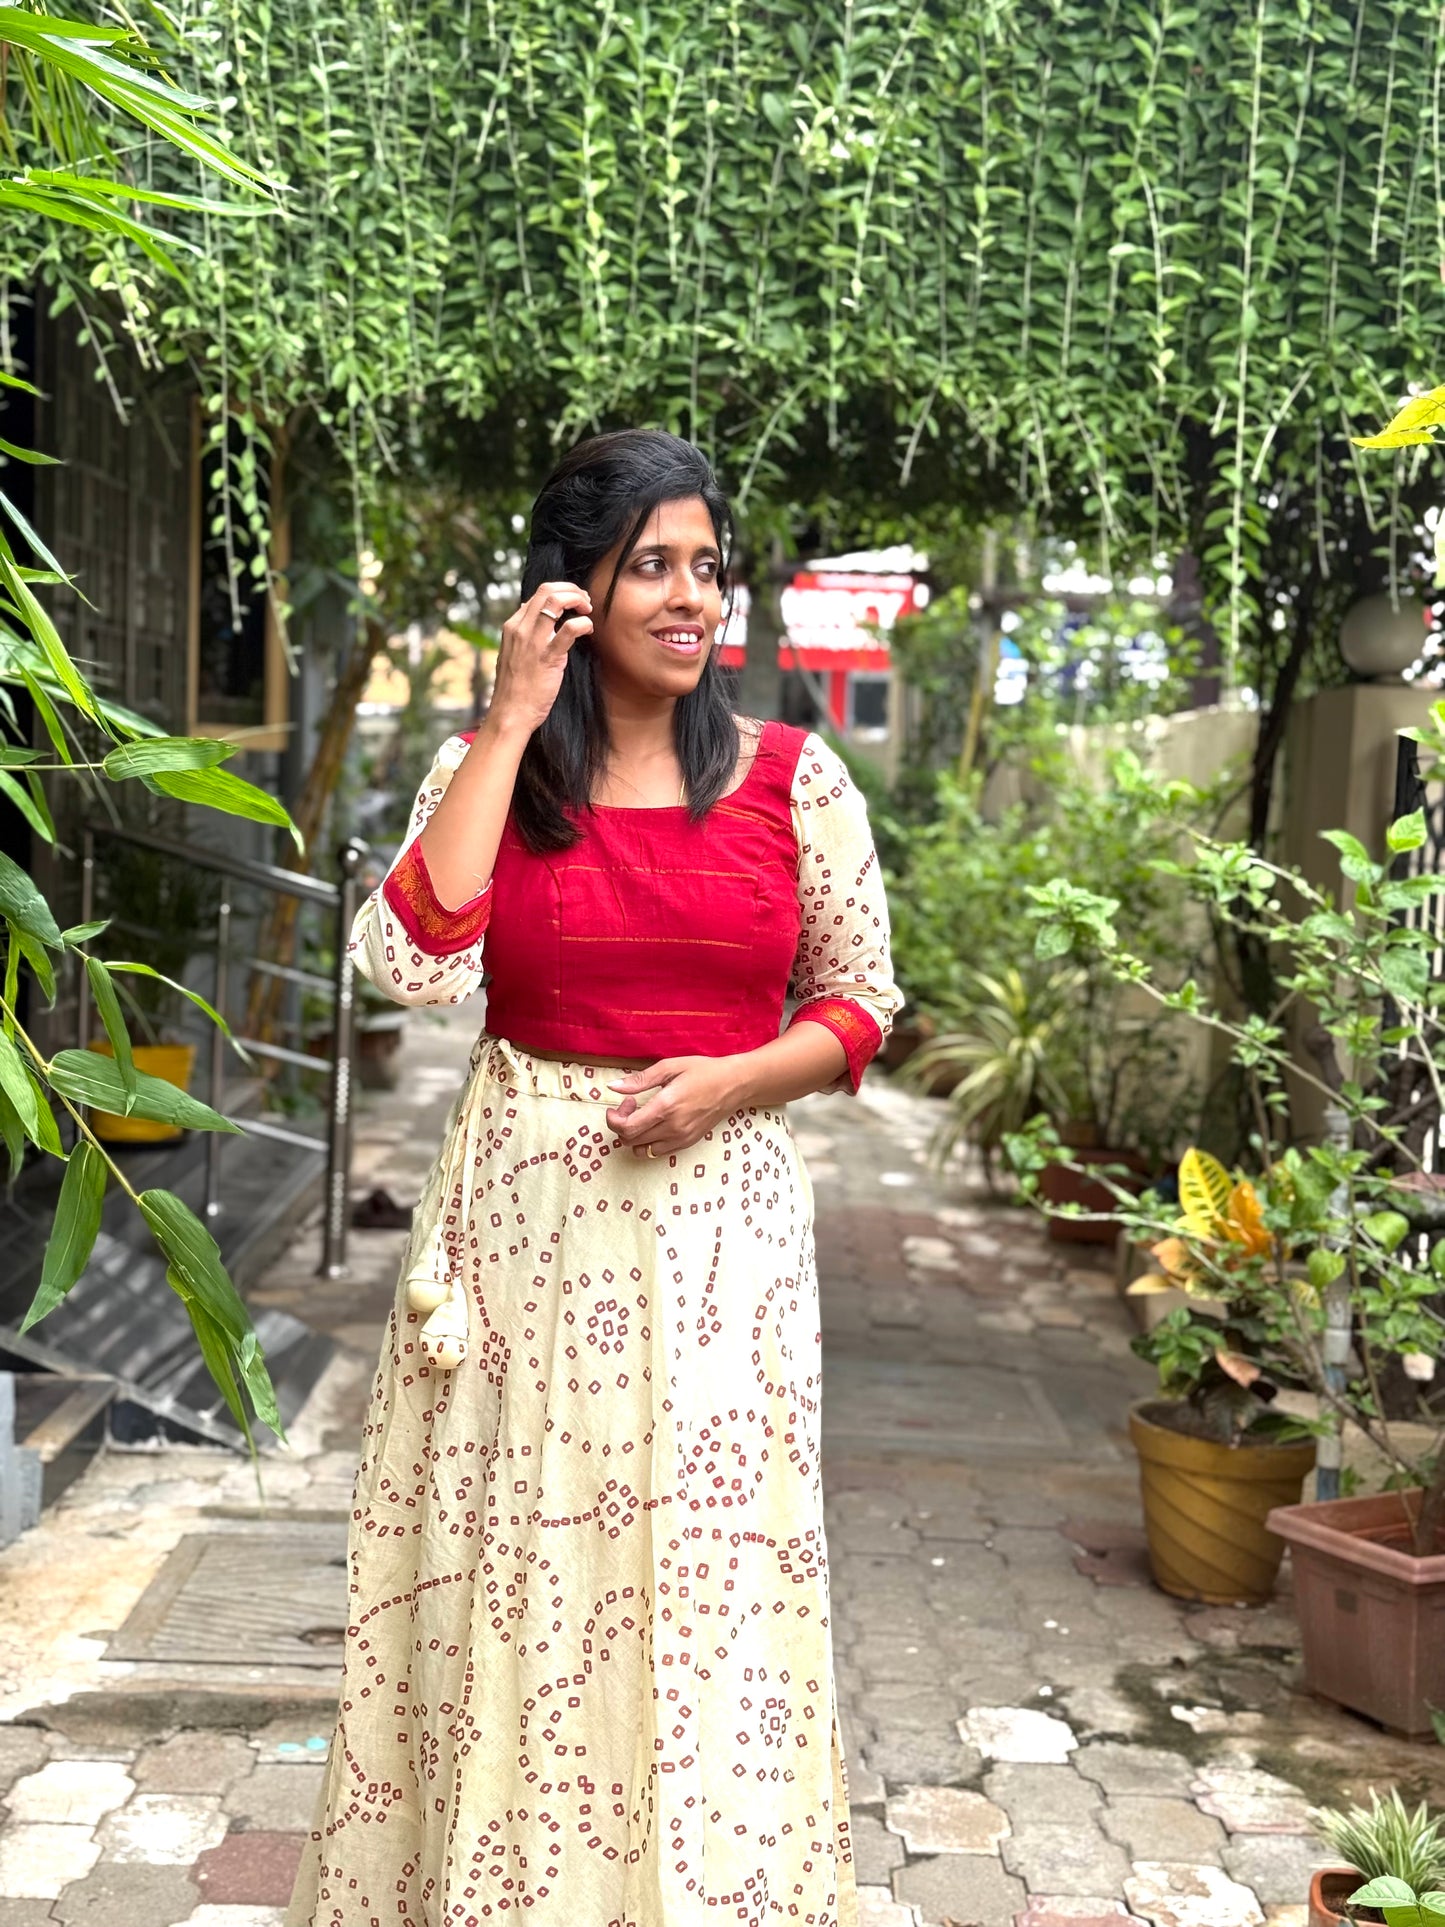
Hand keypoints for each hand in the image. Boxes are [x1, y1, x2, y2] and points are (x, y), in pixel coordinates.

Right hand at [489, 580, 592, 734]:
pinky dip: (584, 623)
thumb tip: (532, 614)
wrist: (510, 713)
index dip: (561, 592)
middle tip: (585, 602)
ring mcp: (533, 641)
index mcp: (513, 626)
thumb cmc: (515, 688)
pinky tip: (588, 629)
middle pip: (547, 590)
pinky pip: (570, 629)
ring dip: (578, 600)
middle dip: (572, 590)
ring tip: (588, 610)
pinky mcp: (548, 657)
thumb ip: (523, 634)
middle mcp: (520, 628)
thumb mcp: (513, 654)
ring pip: (556, 601)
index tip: (574, 601)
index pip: (538, 594)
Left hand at [605, 1056, 745, 1158]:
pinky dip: (647, 1142)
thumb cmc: (703, 1072)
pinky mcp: (687, 1143)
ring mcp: (680, 1138)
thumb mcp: (670, 1067)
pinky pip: (657, 1152)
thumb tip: (613, 1087)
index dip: (614, 1119)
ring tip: (642, 1116)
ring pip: (641, 1150)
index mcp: (665, 1106)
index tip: (618, 1105)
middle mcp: (672, 1127)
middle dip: (622, 1123)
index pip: (627, 1127)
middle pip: (630, 1140)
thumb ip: (640, 1080)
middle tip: (631, 1104)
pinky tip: (655, 1123)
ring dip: (634, 1135)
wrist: (734, 1085)